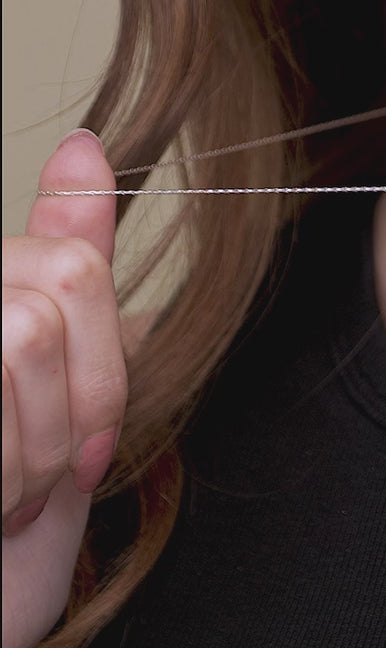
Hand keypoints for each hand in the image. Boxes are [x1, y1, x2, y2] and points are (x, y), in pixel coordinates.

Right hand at [2, 130, 126, 647]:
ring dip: (38, 443)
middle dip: (80, 405)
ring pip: (24, 333)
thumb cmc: (21, 511)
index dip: (106, 364)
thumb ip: (71, 263)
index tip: (94, 446)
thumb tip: (87, 142)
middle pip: (59, 293)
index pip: (79, 263)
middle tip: (50, 477)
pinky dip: (9, 465)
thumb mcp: (69, 388)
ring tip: (7, 496)